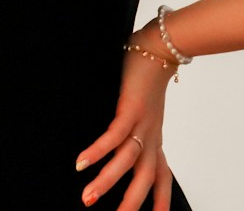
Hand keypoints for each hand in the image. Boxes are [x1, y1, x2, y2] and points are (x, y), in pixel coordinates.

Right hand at [74, 27, 175, 208]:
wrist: (159, 48)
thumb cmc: (147, 77)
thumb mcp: (143, 110)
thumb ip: (132, 127)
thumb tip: (117, 140)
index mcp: (155, 139)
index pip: (162, 178)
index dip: (161, 201)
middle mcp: (151, 136)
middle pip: (145, 179)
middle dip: (131, 204)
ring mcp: (141, 123)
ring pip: (126, 161)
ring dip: (106, 181)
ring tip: (87, 199)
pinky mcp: (129, 109)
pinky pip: (113, 136)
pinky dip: (97, 151)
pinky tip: (81, 163)